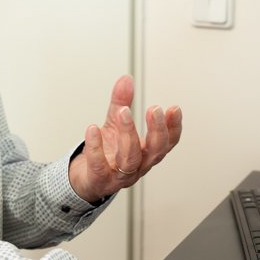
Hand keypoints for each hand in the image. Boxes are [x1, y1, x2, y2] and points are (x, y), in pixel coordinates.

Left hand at [68, 75, 181, 201]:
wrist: (85, 180)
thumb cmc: (106, 154)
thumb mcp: (115, 124)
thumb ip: (121, 103)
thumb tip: (126, 79)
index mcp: (147, 153)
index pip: (168, 142)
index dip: (173, 127)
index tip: (174, 108)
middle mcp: (139, 165)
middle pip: (155, 151)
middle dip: (156, 130)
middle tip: (154, 109)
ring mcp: (120, 176)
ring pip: (129, 158)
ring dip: (128, 134)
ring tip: (123, 111)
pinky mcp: (99, 180)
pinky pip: (99, 166)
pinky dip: (96, 148)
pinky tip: (93, 129)